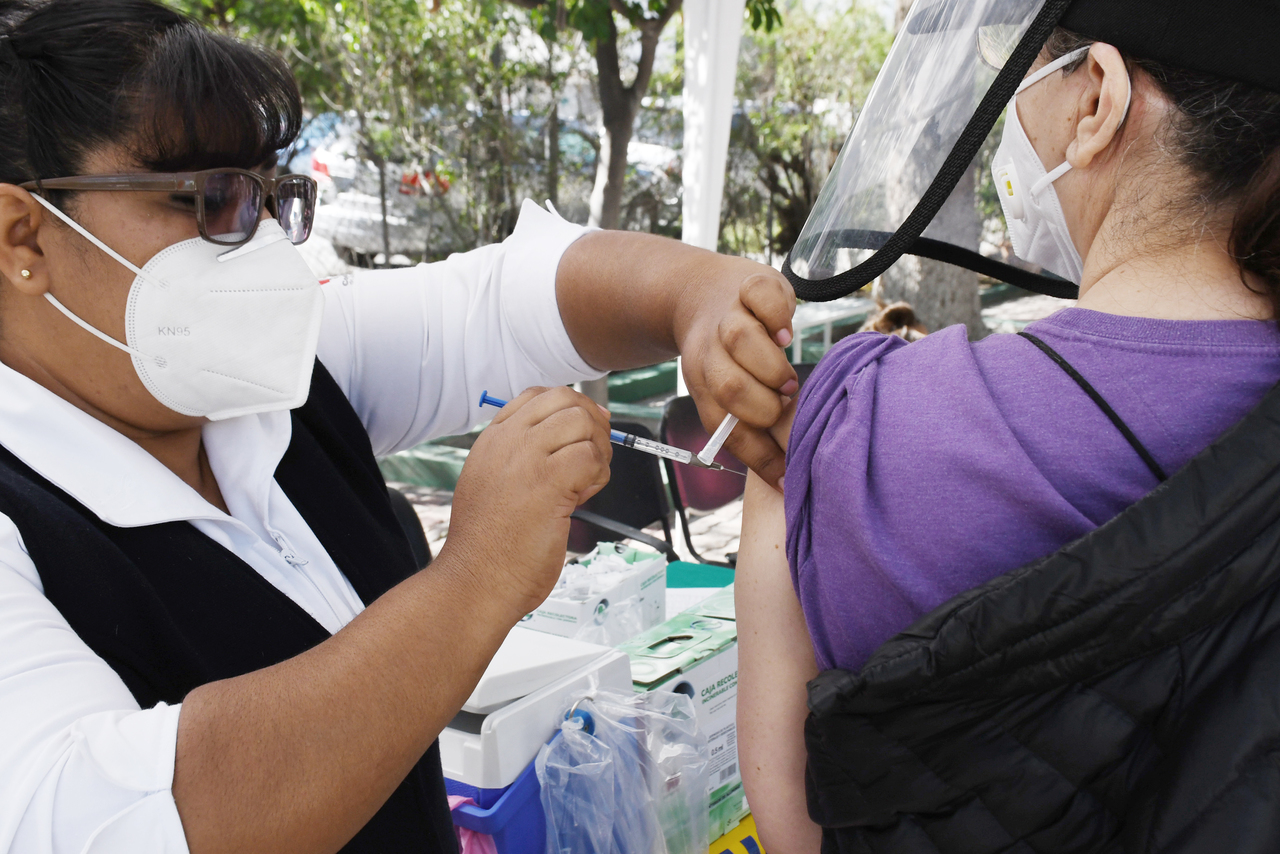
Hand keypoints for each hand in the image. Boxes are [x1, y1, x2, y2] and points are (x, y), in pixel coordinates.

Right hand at [441, 386, 611, 616]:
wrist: (476, 581)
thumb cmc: (491, 546)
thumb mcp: (496, 486)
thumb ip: (526, 459)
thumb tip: (575, 438)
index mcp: (494, 440)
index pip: (539, 396)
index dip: (570, 410)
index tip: (581, 436)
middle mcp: (508, 442)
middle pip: (565, 399)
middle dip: (592, 423)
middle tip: (592, 458)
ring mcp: (526, 459)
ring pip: (583, 422)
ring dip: (598, 450)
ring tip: (586, 483)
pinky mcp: (548, 482)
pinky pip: (591, 456)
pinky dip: (598, 476)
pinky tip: (582, 499)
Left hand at [675, 260, 797, 489]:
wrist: (696, 290)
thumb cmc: (724, 349)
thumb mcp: (725, 384)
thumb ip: (747, 420)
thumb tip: (783, 476)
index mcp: (702, 382)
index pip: (725, 427)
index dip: (758, 456)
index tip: (786, 478)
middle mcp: (710, 350)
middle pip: (728, 385)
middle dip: (763, 406)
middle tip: (783, 405)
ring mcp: (727, 314)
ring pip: (740, 340)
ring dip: (770, 366)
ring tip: (787, 377)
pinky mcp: (748, 283)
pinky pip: (759, 295)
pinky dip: (777, 314)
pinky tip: (785, 332)